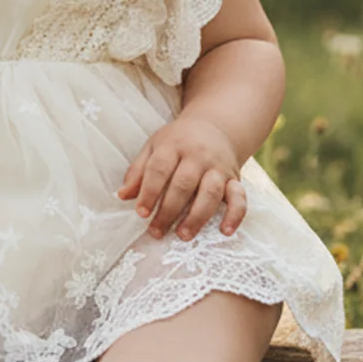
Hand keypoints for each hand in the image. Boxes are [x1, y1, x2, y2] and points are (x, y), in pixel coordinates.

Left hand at [117, 114, 246, 240]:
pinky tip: (225, 231)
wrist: (215, 125)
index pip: (159, 169)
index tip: (140, 212)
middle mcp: (198, 156)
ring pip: (210, 193)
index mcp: (173, 146)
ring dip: (197, 217)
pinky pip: (240, 197)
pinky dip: (235, 215)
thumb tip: (122, 196)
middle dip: (169, 210)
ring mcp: (218, 167)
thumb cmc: (178, 141)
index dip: (149, 192)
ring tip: (183, 235)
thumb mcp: (154, 146)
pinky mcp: (235, 178)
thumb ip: (138, 171)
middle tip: (156, 231)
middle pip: (183, 184)